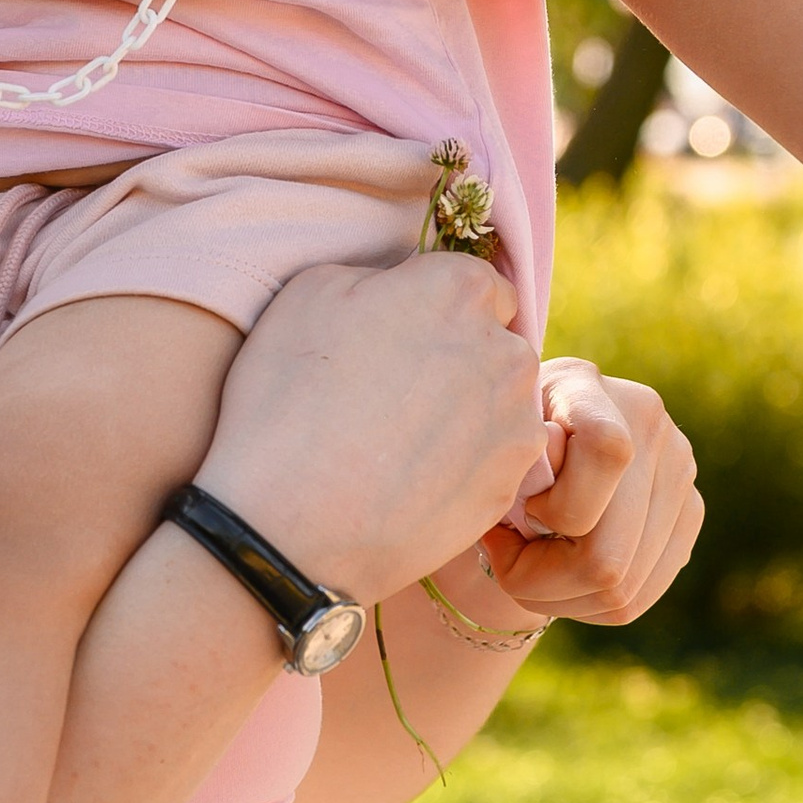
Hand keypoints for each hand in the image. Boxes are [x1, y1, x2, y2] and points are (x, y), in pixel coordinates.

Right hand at [202, 253, 546, 604]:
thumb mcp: (308, 295)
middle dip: (460, 359)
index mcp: (459, 289)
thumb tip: (400, 288)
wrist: (290, 526)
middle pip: (496, 344)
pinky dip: (466, 466)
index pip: (478, 284)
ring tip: (400, 444)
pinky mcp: (511, 484)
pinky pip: (496, 461)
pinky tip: (413, 480)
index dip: (439, 308)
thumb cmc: (287, 399)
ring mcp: (515, 423)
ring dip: (467, 414)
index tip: (404, 336)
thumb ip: (377, 276)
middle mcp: (505, 350)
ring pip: (500, 405)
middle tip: (395, 392)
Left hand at [480, 361, 702, 628]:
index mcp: (590, 388)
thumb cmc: (498, 442)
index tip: (521, 508)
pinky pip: (641, 595)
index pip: (608, 453)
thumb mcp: (489, 441)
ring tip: (528, 569)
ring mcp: (680, 472)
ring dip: (562, 599)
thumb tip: (543, 481)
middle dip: (541, 580)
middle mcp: (651, 426)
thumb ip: (511, 462)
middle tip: (507, 561)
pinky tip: (561, 577)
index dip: (558, 506)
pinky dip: (590, 603)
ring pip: (624, 590)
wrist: (536, 432)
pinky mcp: (690, 513)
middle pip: (610, 556)